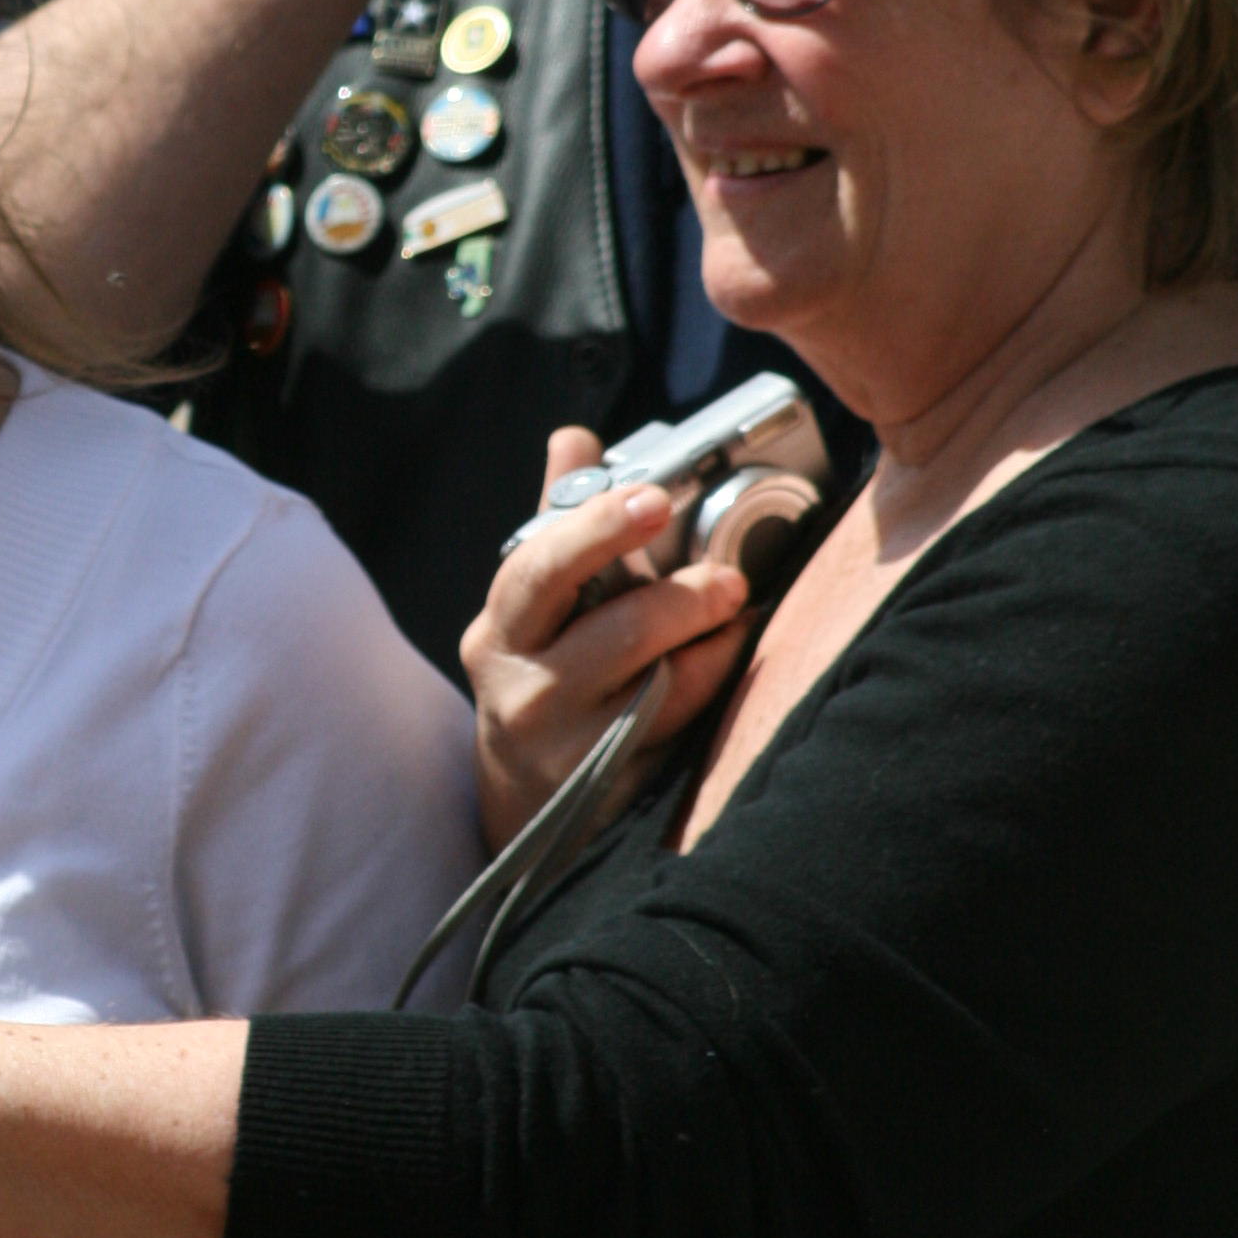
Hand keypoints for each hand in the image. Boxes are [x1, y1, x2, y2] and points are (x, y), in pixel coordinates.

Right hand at [462, 427, 750, 854]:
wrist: (529, 799)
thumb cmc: (544, 675)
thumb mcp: (535, 608)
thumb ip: (558, 523)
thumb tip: (572, 439)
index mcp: (501, 628)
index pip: (541, 568)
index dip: (599, 528)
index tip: (654, 497)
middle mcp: (524, 688)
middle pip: (609, 632)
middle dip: (675, 598)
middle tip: (727, 576)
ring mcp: (570, 742)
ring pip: (658, 679)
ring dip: (709, 636)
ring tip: (736, 604)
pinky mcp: (611, 781)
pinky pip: (680, 719)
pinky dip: (712, 676)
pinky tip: (729, 651)